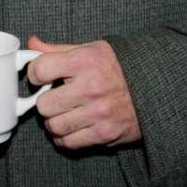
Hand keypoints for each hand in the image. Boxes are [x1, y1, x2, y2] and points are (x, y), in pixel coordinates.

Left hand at [26, 36, 141, 148]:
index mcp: (86, 61)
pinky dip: (65, 137)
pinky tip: (72, 126)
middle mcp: (91, 87)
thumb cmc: (118, 67)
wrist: (155, 87)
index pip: (40, 69)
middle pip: (44, 104)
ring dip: (54, 122)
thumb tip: (31, 44)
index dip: (35, 73)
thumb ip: (58, 50)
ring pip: (54, 126)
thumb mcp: (90, 50)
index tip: (41, 76)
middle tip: (55, 98)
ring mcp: (98, 112)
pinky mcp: (105, 133)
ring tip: (64, 113)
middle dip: (45, 101)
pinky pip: (69, 142)